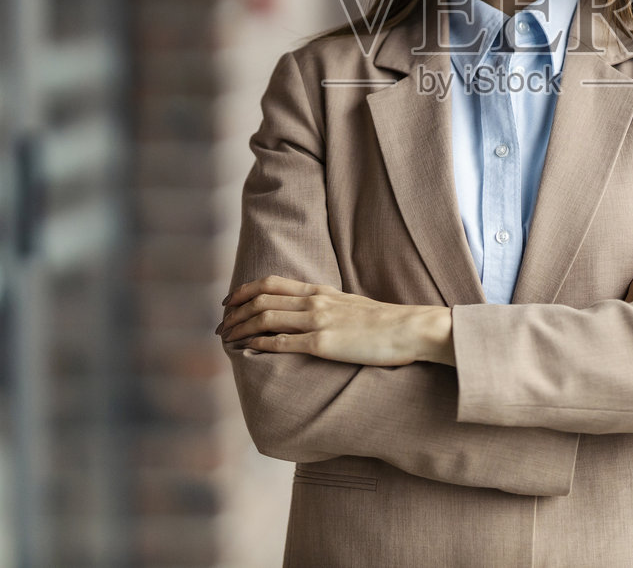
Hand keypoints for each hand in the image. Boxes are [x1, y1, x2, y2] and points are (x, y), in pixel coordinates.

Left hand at [217, 275, 454, 365]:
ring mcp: (318, 321)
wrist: (411, 329)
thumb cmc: (386, 324)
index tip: (229, 302)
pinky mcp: (323, 344)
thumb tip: (313, 315)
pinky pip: (282, 343)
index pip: (272, 283)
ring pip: (266, 317)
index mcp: (321, 291)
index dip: (244, 291)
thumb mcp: (352, 307)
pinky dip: (259, 344)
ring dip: (240, 327)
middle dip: (234, 311)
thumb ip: (329, 307)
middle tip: (221, 324)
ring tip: (226, 338)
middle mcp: (315, 301)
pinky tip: (246, 349)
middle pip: (261, 298)